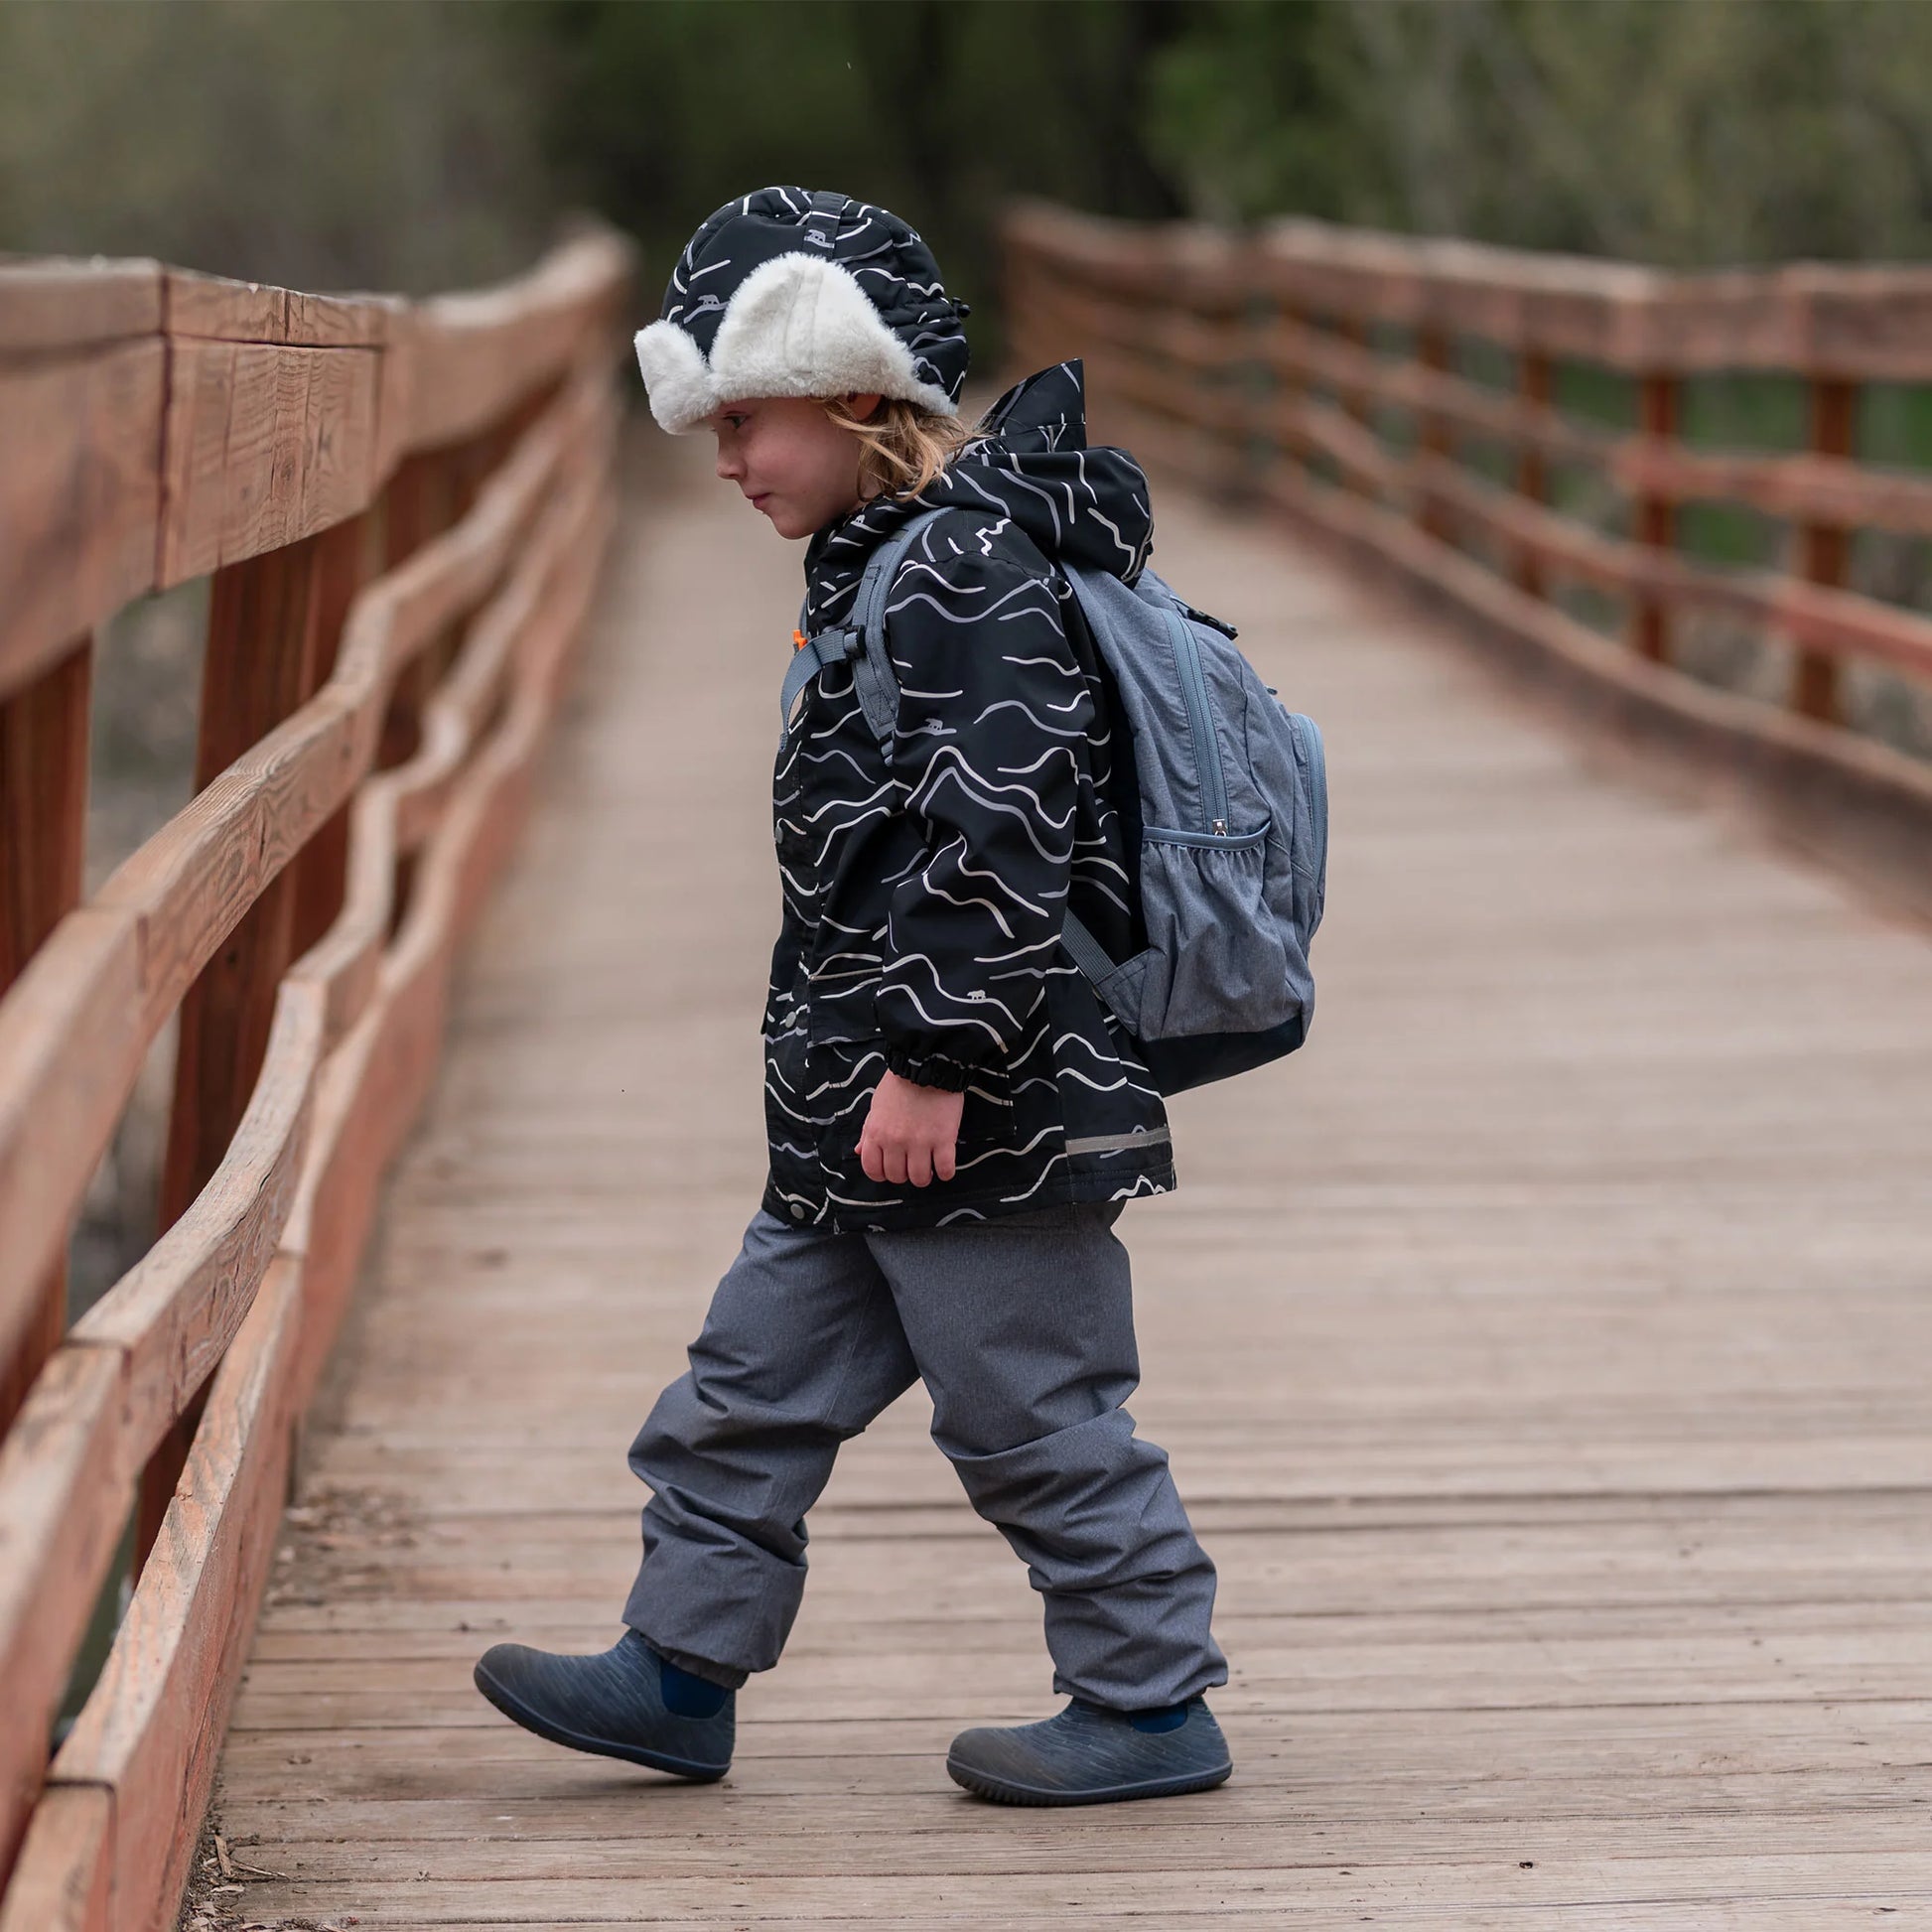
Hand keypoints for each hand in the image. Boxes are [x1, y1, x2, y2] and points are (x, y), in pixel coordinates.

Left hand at [858, 1069, 963, 1186]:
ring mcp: (920, 1142)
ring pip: (919, 1178)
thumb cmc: (900, 1084)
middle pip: (897, 1176)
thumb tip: (859, 1151)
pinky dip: (945, 1173)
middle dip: (904, 1175)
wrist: (926, 1065)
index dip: (881, 1175)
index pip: (872, 1169)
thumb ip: (868, 1131)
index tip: (891, 1169)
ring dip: (924, 1177)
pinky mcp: (944, 1139)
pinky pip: (945, 1170)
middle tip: (912, 1165)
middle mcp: (895, 1141)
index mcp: (877, 1133)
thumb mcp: (876, 1106)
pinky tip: (944, 1165)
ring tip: (928, 1167)